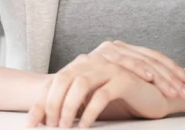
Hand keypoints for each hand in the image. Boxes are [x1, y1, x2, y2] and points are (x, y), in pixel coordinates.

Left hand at [26, 53, 169, 127]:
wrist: (154, 95)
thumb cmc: (121, 98)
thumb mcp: (91, 99)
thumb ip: (70, 104)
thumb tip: (42, 119)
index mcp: (83, 64)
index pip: (55, 80)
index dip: (41, 102)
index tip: (30, 125)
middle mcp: (94, 61)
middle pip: (64, 79)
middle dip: (52, 104)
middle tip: (49, 127)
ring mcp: (109, 68)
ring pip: (80, 84)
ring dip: (68, 108)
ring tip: (64, 127)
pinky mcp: (124, 79)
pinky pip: (101, 95)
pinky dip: (90, 111)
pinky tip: (85, 125)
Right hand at [89, 40, 184, 98]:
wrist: (53, 92)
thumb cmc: (86, 92)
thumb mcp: (112, 84)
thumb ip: (129, 81)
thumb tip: (161, 86)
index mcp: (121, 50)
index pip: (152, 57)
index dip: (172, 68)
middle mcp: (114, 47)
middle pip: (150, 59)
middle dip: (171, 76)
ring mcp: (104, 53)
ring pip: (139, 61)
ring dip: (160, 77)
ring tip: (174, 90)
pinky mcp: (94, 61)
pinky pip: (120, 66)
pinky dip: (136, 71)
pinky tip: (149, 79)